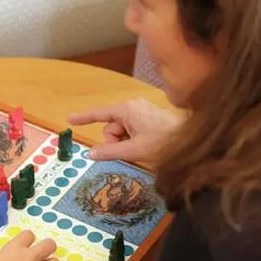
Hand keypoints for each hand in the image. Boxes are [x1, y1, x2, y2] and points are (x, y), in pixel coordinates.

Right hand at [67, 98, 183, 164]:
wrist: (190, 141)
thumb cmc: (163, 143)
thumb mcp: (133, 150)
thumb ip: (109, 151)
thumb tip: (90, 154)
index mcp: (127, 109)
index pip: (99, 113)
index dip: (83, 118)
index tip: (69, 119)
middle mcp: (133, 106)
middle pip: (111, 126)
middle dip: (115, 141)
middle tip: (129, 151)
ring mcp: (142, 111)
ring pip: (122, 130)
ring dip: (126, 142)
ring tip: (141, 149)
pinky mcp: (149, 117)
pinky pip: (132, 130)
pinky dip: (133, 140)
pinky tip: (145, 146)